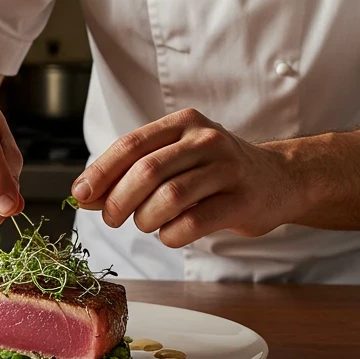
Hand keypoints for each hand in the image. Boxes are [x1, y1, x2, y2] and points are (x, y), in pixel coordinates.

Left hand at [69, 108, 299, 246]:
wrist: (279, 178)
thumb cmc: (214, 170)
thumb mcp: (173, 160)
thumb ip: (130, 173)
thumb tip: (85, 194)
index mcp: (182, 123)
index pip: (131, 144)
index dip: (101, 171)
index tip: (80, 193)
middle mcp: (205, 139)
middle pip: (147, 171)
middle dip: (119, 200)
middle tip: (111, 218)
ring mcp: (228, 168)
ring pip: (170, 196)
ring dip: (145, 218)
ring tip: (143, 224)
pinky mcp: (243, 200)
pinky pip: (195, 222)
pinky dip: (171, 234)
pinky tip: (168, 234)